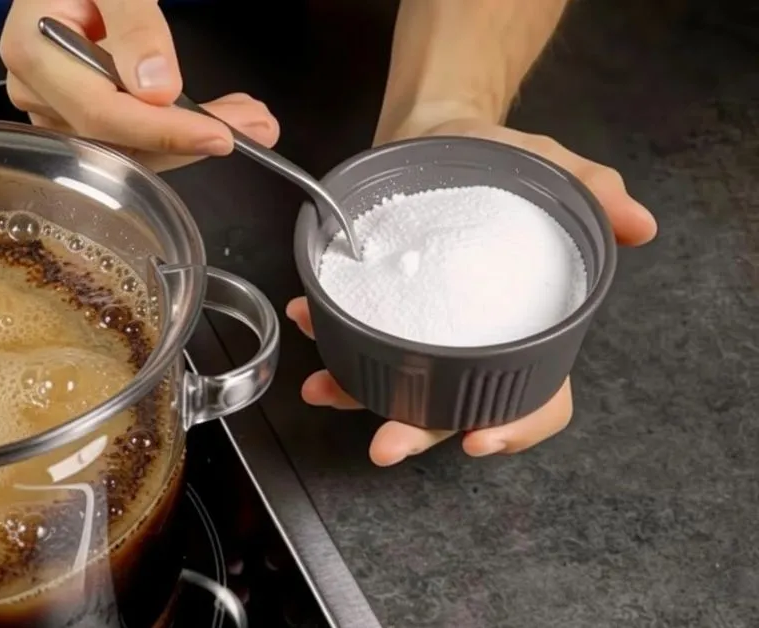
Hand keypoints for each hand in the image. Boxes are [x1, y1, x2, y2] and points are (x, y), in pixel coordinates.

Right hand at [0, 0, 278, 171]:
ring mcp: (53, 105)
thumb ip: (134, 23)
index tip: (219, 135)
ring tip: (249, 121)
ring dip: (189, 138)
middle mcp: (36, 90)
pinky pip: (126, 136)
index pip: (100, 112)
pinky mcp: (75, 111)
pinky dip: (174, 130)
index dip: (161, 130)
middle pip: (115, 141)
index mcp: (32, 51)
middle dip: (188, 139)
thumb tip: (156, 90)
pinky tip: (216, 120)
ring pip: (126, 147)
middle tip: (258, 126)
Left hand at [287, 117, 657, 465]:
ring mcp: (424, 331)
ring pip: (395, 385)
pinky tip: (310, 317)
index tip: (481, 438)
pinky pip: (353, 335)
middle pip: (454, 410)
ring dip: (354, 395)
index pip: (536, 399)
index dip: (515, 426)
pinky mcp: (381, 308)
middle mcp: (473, 342)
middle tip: (386, 444)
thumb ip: (596, 196)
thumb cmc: (506, 162)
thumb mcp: (555, 172)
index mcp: (527, 329)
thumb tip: (639, 225)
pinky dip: (327, 334)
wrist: (442, 134)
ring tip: (323, 388)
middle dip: (416, 432)